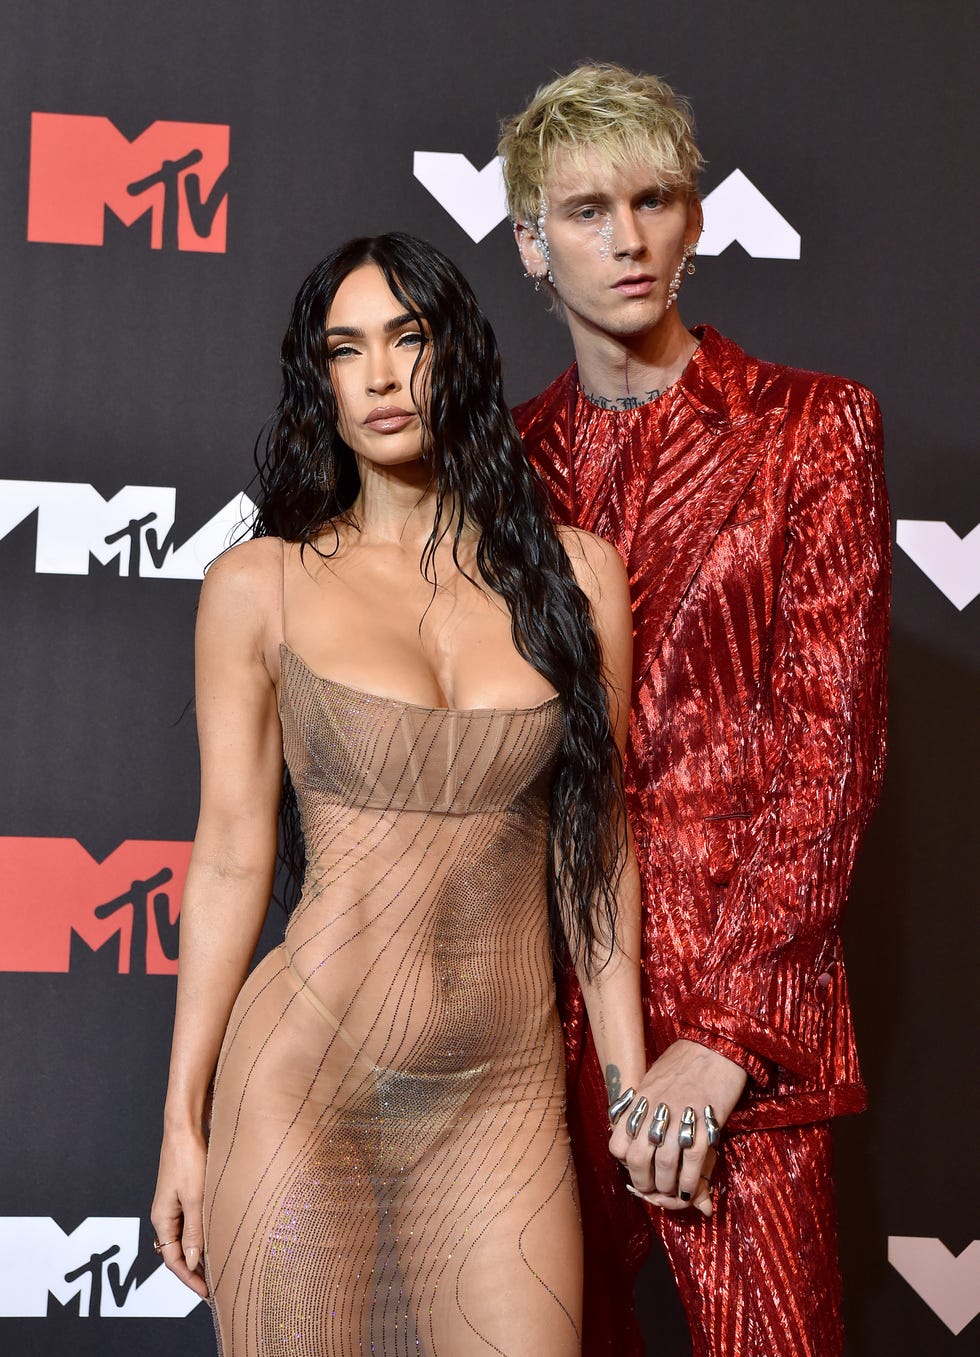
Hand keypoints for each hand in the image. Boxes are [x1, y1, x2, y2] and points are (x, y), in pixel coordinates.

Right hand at [150, 1127, 209, 1298]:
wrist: (185, 1126)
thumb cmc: (188, 1158)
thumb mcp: (194, 1197)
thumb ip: (194, 1230)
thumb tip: (192, 1261)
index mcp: (162, 1219)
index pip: (173, 1260)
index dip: (190, 1279)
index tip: (208, 1295)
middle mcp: (166, 1215)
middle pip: (179, 1253)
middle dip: (196, 1272)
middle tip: (218, 1288)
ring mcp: (176, 1204)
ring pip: (188, 1238)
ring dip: (202, 1254)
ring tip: (222, 1270)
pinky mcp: (187, 1194)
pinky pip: (194, 1223)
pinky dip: (205, 1235)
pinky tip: (221, 1240)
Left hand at [608, 1039, 746, 1209]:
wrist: (716, 1044)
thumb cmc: (685, 1059)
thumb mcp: (655, 1080)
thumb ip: (647, 1108)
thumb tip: (643, 1135)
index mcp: (639, 1099)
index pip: (617, 1143)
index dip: (625, 1164)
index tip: (636, 1169)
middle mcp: (654, 1110)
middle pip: (638, 1159)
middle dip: (644, 1183)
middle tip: (653, 1191)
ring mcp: (679, 1116)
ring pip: (664, 1165)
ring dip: (667, 1187)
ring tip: (673, 1194)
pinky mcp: (705, 1121)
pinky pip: (692, 1161)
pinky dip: (690, 1182)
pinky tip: (691, 1191)